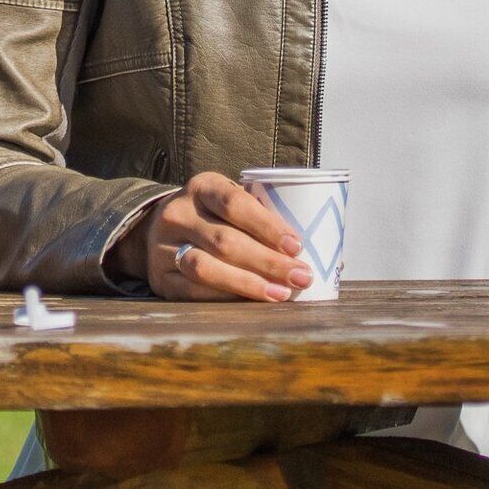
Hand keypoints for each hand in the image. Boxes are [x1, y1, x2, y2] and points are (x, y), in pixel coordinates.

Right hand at [126, 170, 312, 300]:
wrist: (158, 230)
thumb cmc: (215, 217)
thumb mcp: (231, 202)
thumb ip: (265, 216)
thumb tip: (329, 253)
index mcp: (202, 186)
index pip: (234, 202)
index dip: (266, 225)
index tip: (297, 245)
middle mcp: (178, 213)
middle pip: (225, 240)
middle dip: (268, 261)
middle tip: (301, 275)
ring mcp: (164, 247)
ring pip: (206, 267)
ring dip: (248, 283)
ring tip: (281, 293)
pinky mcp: (161, 278)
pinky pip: (193, 291)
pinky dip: (226, 297)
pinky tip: (251, 301)